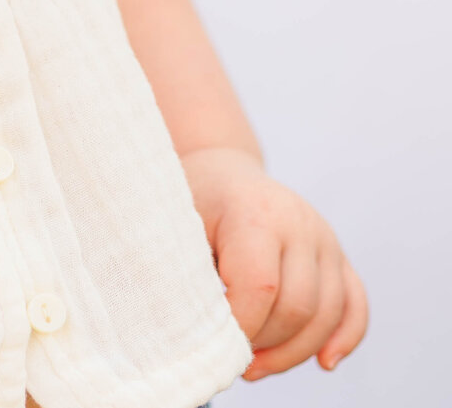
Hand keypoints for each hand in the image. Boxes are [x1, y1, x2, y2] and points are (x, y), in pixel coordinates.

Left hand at [181, 146, 367, 380]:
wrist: (222, 172)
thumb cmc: (195, 206)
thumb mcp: (182, 231)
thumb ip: (195, 278)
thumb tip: (209, 339)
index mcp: (255, 212)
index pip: (260, 286)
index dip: (241, 327)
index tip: (216, 346)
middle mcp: (299, 222)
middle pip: (298, 306)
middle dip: (266, 344)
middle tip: (233, 359)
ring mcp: (325, 237)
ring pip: (328, 314)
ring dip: (295, 353)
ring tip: (257, 366)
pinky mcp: (339, 254)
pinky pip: (355, 303)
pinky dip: (345, 337)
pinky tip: (325, 363)